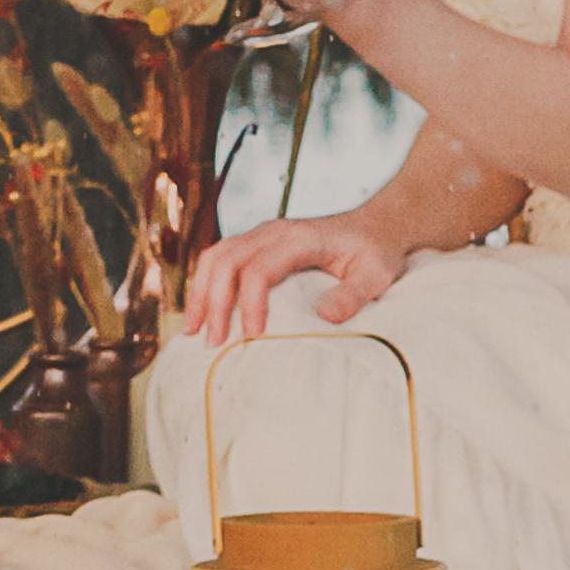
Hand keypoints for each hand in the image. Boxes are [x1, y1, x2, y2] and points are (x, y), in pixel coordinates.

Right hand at [176, 212, 416, 350]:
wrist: (375, 226)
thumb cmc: (375, 253)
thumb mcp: (376, 275)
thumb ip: (353, 294)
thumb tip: (323, 315)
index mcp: (298, 238)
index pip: (259, 269)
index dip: (250, 303)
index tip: (252, 337)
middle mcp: (272, 231)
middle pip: (226, 261)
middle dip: (214, 302)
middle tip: (213, 343)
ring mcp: (261, 234)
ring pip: (216, 256)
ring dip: (201, 292)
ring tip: (193, 330)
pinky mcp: (257, 243)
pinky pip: (220, 257)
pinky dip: (206, 283)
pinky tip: (204, 311)